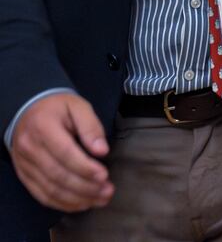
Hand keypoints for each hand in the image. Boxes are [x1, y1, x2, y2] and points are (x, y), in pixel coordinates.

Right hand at [10, 92, 112, 212]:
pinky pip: (41, 195)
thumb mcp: (78, 107)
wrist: (28, 111)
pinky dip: (62, 203)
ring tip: (100, 199)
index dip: (85, 168)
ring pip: (50, 189)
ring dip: (77, 199)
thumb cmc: (58, 108)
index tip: (104, 176)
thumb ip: (91, 127)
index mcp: (43, 128)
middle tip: (107, 192)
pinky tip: (81, 204)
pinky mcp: (25, 176)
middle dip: (85, 187)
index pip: (64, 153)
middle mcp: (30, 149)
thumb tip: (102, 151)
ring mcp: (25, 165)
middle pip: (57, 175)